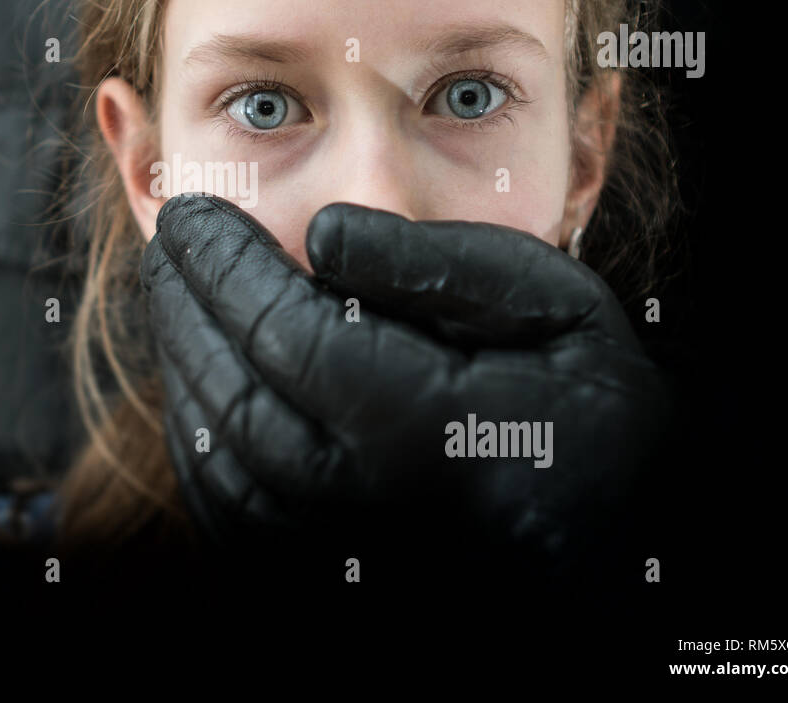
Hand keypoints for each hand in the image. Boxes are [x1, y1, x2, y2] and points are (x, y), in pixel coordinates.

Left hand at [140, 194, 672, 575]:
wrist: (617, 540)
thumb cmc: (597, 416)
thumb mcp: (557, 309)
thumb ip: (440, 266)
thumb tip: (320, 236)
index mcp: (422, 433)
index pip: (281, 330)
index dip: (223, 263)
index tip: (192, 211)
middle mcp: (363, 508)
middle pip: (229, 392)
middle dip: (185, 304)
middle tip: (171, 242)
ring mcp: (337, 555)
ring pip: (215, 458)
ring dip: (183, 364)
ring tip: (179, 298)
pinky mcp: (326, 577)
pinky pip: (228, 511)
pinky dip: (198, 439)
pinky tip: (203, 383)